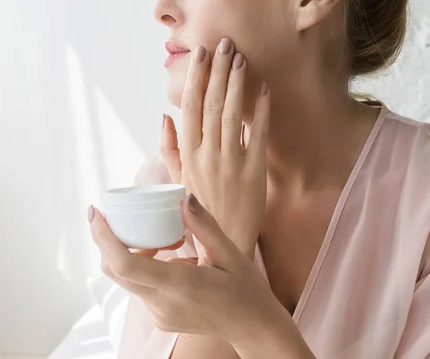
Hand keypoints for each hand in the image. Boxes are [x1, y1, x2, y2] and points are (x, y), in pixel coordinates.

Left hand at [88, 195, 282, 341]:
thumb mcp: (230, 254)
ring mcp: (159, 315)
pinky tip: (177, 264)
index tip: (95, 212)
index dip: (103, 238)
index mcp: (179, 285)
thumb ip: (204, 227)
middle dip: (113, 240)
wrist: (252, 328)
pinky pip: (142, 289)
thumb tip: (182, 199)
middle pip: (116, 270)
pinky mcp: (160, 320)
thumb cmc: (246, 289)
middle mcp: (162, 304)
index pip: (125, 264)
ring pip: (128, 279)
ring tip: (172, 243)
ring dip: (137, 255)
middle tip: (132, 219)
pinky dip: (149, 269)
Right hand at [160, 38, 270, 257]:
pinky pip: (256, 136)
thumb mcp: (178, 181)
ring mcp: (230, 163)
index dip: (195, 80)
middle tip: (223, 45)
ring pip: (231, 115)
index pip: (189, 110)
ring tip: (239, 58)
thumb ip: (170, 149)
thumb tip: (164, 117)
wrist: (225, 243)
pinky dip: (260, 112)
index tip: (199, 56)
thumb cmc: (200, 212)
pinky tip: (264, 90)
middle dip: (217, 72)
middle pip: (210, 105)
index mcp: (188, 157)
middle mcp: (207, 157)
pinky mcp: (254, 172)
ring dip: (236, 84)